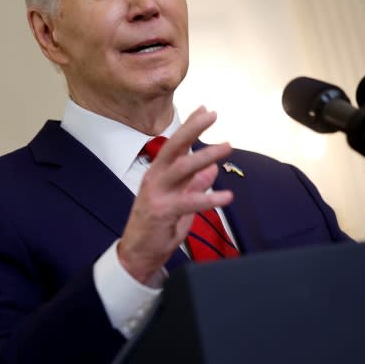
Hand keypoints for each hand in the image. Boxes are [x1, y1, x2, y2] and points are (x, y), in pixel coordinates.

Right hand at [118, 107, 232, 281]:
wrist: (137, 255)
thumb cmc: (157, 226)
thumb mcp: (179, 201)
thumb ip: (194, 184)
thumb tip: (213, 168)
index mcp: (158, 173)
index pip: (175, 144)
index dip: (189, 126)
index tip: (204, 108)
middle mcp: (155, 178)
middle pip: (174, 147)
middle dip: (192, 129)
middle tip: (212, 115)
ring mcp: (157, 194)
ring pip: (181, 168)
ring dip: (205, 155)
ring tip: (227, 147)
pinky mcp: (162, 212)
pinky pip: (189, 202)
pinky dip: (209, 198)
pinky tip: (227, 196)